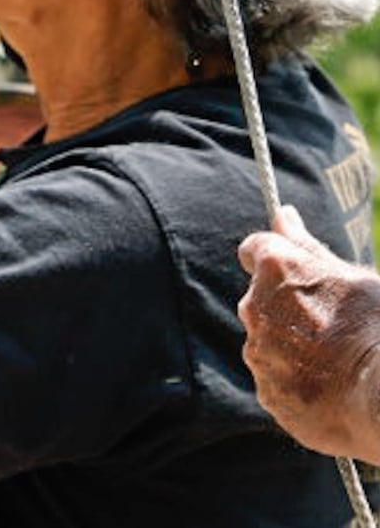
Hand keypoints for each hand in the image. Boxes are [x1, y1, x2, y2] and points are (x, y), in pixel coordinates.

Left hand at [237, 206, 379, 461]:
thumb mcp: (354, 278)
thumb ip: (307, 247)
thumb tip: (281, 214)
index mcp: (276, 268)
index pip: (257, 249)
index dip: (278, 260)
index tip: (297, 273)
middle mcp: (253, 307)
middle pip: (262, 301)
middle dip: (288, 309)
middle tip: (334, 325)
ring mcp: (258, 353)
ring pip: (269, 344)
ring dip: (293, 348)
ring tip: (341, 363)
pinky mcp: (268, 394)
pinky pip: (278, 383)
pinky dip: (299, 384)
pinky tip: (334, 390)